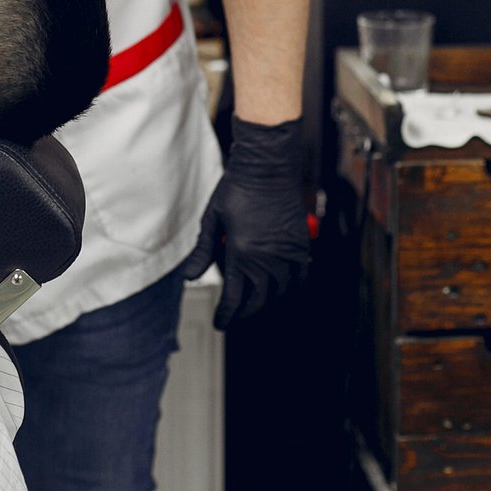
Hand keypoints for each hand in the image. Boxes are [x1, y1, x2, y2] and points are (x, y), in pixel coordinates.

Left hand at [181, 116, 311, 328]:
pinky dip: (292, 284)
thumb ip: (202, 252)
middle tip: (235, 312)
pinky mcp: (301, 244)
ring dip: (268, 298)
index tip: (220, 322)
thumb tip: (189, 277)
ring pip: (281, 290)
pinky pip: (301, 275)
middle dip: (244, 310)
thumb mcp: (211, 220)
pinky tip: (283, 284)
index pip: (234, 299)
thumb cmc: (235, 189)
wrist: (267, 167)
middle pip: (258, 300)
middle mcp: (267, 259)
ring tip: (256, 298)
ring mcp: (287, 253)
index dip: (226, 315)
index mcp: (241, 255)